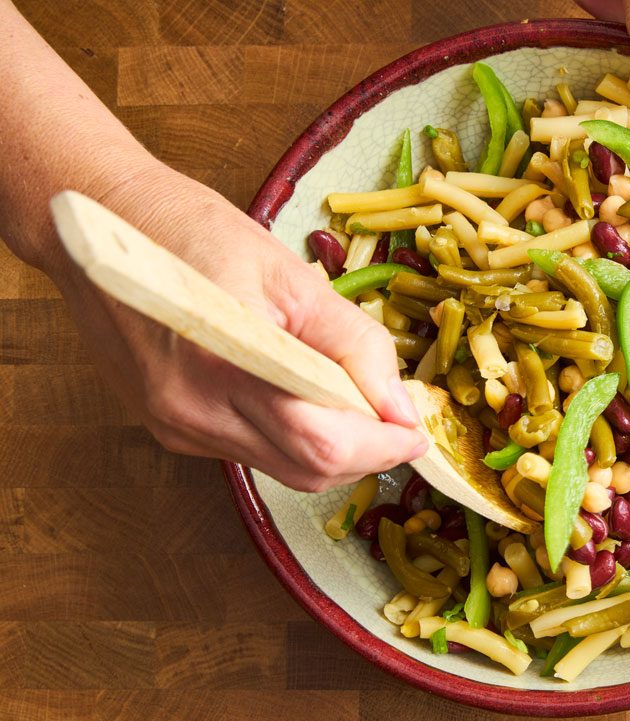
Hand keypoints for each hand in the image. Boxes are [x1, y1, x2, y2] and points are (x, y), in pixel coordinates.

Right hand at [51, 161, 427, 491]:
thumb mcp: (293, 276)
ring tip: (354, 403)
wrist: (101, 228)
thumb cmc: (194, 233)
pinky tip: (303, 399)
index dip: (382, 446)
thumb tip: (400, 404)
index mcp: (227, 361)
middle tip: (395, 419)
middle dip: (366, 453)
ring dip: (332, 449)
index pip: (323, 441)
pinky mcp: (170, 429)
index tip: (416, 430)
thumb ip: (355, 344)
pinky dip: (292, 439)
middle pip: (308, 470)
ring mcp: (176, 425)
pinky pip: (251, 454)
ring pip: (282, 471)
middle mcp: (193, 408)